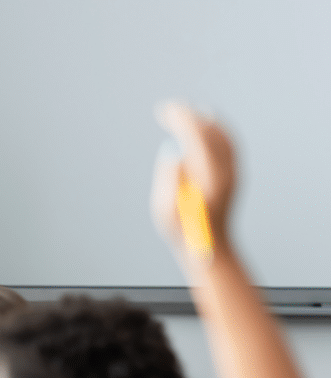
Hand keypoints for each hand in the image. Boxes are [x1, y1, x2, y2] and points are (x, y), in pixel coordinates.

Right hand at [152, 102, 236, 261]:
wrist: (210, 246)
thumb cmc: (183, 230)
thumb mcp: (165, 209)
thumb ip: (169, 179)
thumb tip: (174, 153)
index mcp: (208, 178)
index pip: (197, 136)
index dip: (181, 119)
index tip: (165, 111)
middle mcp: (225, 172)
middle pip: (211, 132)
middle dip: (190, 115)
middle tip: (169, 108)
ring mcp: (233, 172)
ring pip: (223, 135)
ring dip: (204, 118)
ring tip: (185, 111)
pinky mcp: (234, 175)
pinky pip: (229, 143)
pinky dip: (217, 129)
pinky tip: (205, 123)